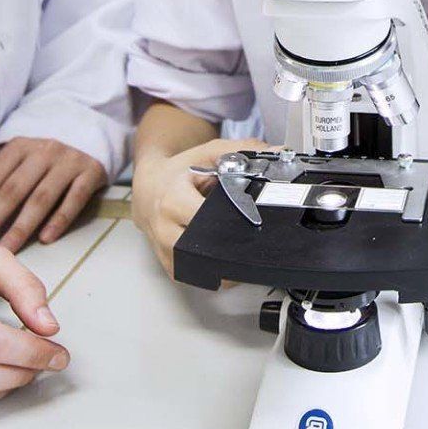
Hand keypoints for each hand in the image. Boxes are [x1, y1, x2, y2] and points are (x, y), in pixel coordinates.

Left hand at [0, 137, 106, 251]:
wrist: (88, 137)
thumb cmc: (42, 156)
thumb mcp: (12, 154)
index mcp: (19, 146)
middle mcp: (43, 150)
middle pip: (13, 189)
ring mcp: (68, 161)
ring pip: (41, 198)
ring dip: (23, 227)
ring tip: (9, 249)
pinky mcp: (91, 172)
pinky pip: (74, 199)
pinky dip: (59, 220)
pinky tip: (46, 238)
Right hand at [130, 135, 268, 276]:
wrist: (148, 189)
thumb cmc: (178, 173)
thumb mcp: (207, 154)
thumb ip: (242, 151)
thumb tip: (279, 153)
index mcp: (173, 200)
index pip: (205, 219)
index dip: (233, 221)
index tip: (253, 220)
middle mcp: (166, 230)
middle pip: (206, 251)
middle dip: (235, 247)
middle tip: (254, 239)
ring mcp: (166, 252)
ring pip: (204, 270)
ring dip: (228, 263)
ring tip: (242, 248)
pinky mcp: (171, 266)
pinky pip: (199, 277)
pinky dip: (217, 271)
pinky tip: (227, 257)